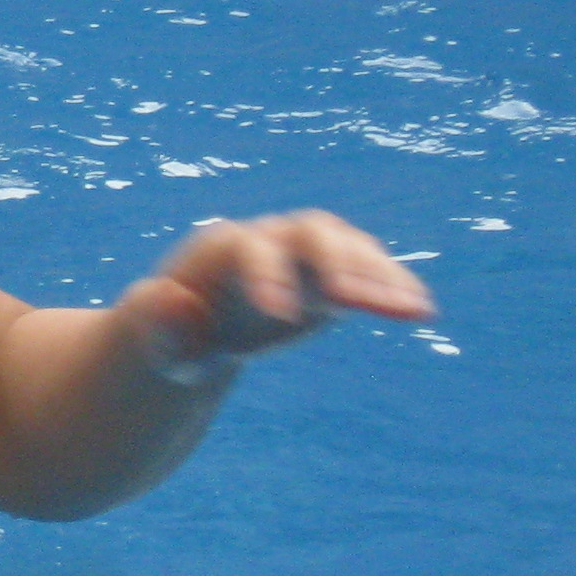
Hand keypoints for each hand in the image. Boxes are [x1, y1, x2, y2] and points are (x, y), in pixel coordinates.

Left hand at [121, 210, 435, 387]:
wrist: (199, 331)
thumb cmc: (171, 339)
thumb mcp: (155, 341)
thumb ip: (158, 323)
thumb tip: (171, 300)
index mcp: (220, 250)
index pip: (247, 250)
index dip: (265, 276)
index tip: (279, 318)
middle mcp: (268, 239)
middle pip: (308, 234)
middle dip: (333, 262)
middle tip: (353, 300)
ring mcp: (304, 253)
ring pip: (347, 248)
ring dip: (378, 275)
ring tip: (412, 309)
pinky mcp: (332, 273)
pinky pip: (368, 268)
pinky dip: (393, 284)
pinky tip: (419, 309)